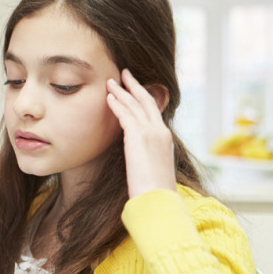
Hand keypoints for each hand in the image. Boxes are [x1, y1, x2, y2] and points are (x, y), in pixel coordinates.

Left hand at [106, 69, 176, 197]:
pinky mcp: (138, 138)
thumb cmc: (154, 192)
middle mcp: (160, 131)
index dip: (142, 97)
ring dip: (121, 91)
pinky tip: (108, 98)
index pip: (152, 112)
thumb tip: (138, 160)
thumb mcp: (153, 169)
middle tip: (123, 73)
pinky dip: (117, 104)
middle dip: (133, 85)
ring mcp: (151, 133)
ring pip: (134, 105)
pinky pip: (126, 115)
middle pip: (146, 101)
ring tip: (110, 81)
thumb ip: (146, 157)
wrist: (158, 200)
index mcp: (164, 138)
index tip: (133, 88)